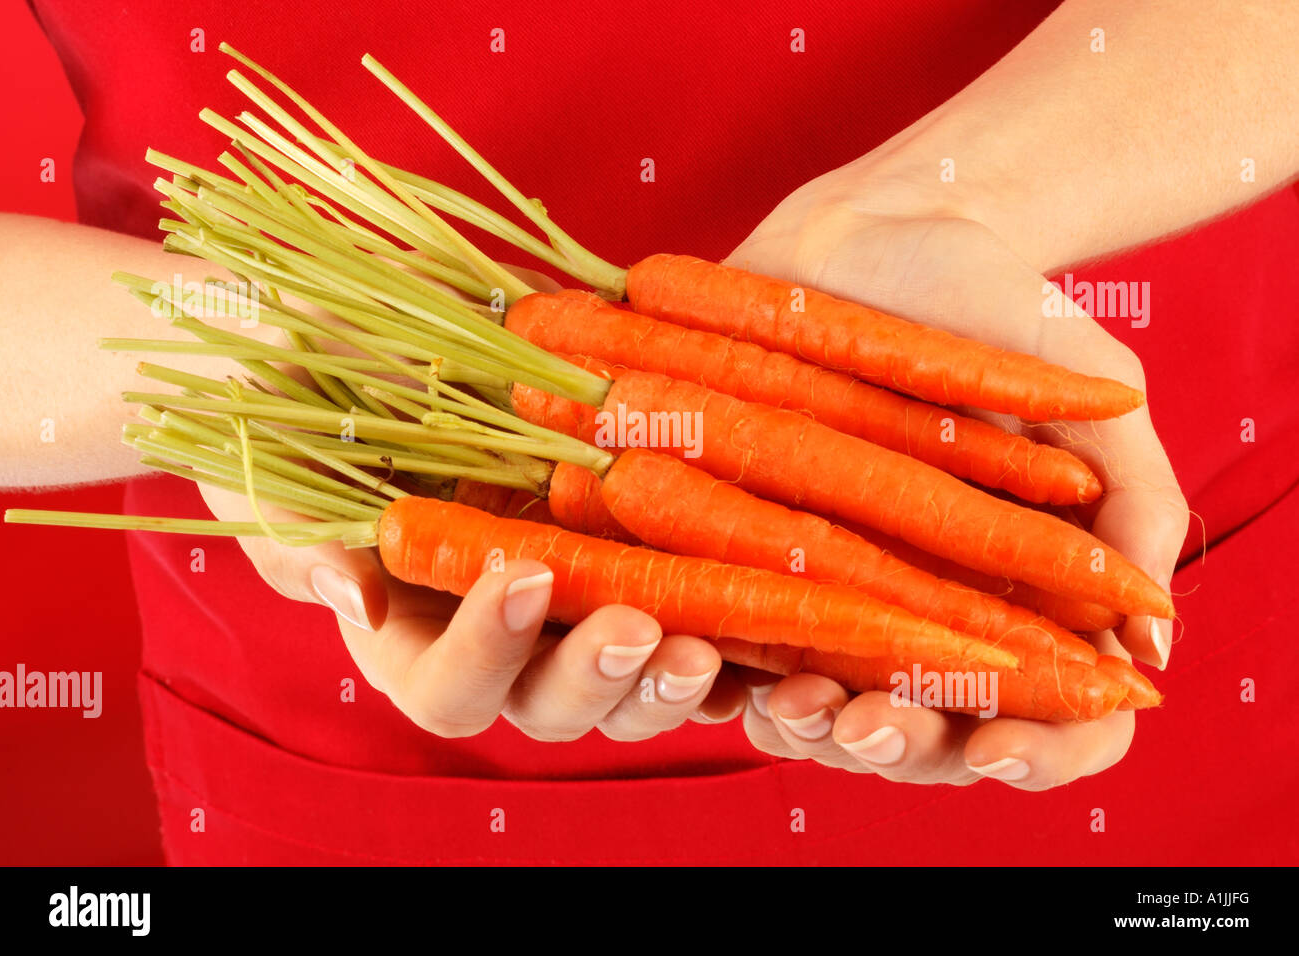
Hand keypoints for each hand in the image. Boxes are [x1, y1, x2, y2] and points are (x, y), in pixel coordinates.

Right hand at [192, 258, 746, 741]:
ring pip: (636, 688)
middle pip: (556, 709)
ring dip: (678, 675)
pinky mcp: (638, 571)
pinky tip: (777, 613)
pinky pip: (693, 624)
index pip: (449, 686)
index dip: (483, 648)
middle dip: (600, 678)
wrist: (362, 348)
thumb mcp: (284, 462)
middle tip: (643, 628)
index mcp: (414, 639)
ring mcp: (576, 615)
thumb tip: (351, 594)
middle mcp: (504, 647)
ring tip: (717, 638)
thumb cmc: (302, 407)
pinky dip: (736, 635)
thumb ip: (302, 535)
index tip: (518, 570)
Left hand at [723, 163, 1188, 788]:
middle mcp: (914, 602)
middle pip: (911, 727)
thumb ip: (1135, 507)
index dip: (1027, 754)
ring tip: (795, 711)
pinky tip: (716, 667)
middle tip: (873, 728)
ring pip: (813, 698)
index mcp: (1009, 594)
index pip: (1037, 716)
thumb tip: (1153, 645)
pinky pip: (727, 625)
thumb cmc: (1000, 311)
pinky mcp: (739, 537)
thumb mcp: (1091, 394)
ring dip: (799, 726)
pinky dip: (717, 663)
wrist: (886, 227)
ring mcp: (825, 576)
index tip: (997, 748)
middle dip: (890, 747)